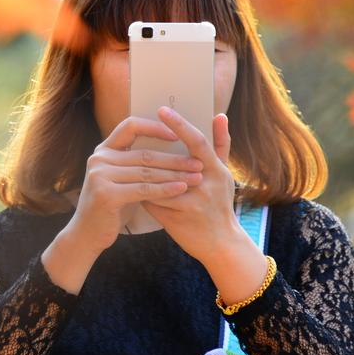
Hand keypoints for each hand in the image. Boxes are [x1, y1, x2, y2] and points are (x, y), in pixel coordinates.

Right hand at [63, 115, 205, 255]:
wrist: (87, 233)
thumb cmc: (111, 206)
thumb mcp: (121, 179)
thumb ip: (136, 164)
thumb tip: (170, 149)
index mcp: (104, 150)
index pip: (130, 126)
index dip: (154, 127)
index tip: (176, 135)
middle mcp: (99, 159)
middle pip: (144, 154)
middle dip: (174, 159)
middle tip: (197, 163)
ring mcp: (100, 175)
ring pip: (146, 172)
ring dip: (174, 175)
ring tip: (196, 177)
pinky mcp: (106, 194)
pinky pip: (143, 190)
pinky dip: (165, 189)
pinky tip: (181, 189)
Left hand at [141, 106, 239, 263]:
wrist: (221, 244)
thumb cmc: (220, 203)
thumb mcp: (223, 174)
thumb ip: (220, 144)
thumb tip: (219, 115)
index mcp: (216, 170)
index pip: (197, 141)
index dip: (180, 124)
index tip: (162, 110)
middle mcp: (206, 185)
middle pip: (174, 161)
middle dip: (154, 147)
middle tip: (135, 134)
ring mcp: (192, 203)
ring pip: (157, 182)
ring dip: (143, 174)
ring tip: (130, 165)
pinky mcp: (177, 219)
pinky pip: (152, 201)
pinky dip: (142, 194)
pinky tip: (132, 189)